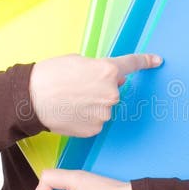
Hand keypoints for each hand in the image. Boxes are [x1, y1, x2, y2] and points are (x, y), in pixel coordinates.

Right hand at [28, 52, 162, 136]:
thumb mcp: (78, 61)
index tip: (157, 61)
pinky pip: (96, 120)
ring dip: (93, 103)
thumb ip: (100, 68)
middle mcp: (112, 93)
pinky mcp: (95, 128)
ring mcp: (105, 113)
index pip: (132, 65)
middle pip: (114, 89)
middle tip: (79, 86)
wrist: (32, 99)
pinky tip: (71, 112)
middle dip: (101, 87)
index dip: (146, 61)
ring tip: (70, 100)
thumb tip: (112, 78)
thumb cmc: (51, 75)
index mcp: (109, 71)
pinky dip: (86, 117)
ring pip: (104, 106)